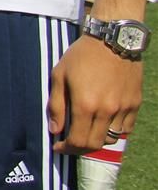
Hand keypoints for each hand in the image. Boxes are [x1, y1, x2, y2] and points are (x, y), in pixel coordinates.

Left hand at [48, 35, 142, 152]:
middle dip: (79, 148)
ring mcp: (123, 108)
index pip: (77, 141)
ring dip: (97, 140)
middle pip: (95, 144)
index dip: (66, 148)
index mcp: (85, 105)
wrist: (112, 40)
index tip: (58, 147)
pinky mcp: (135, 104)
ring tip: (86, 132)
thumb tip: (55, 130)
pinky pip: (125, 128)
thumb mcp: (60, 75)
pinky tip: (103, 123)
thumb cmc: (81, 56)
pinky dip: (113, 131)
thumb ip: (56, 105)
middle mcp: (106, 111)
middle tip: (70, 143)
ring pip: (111, 139)